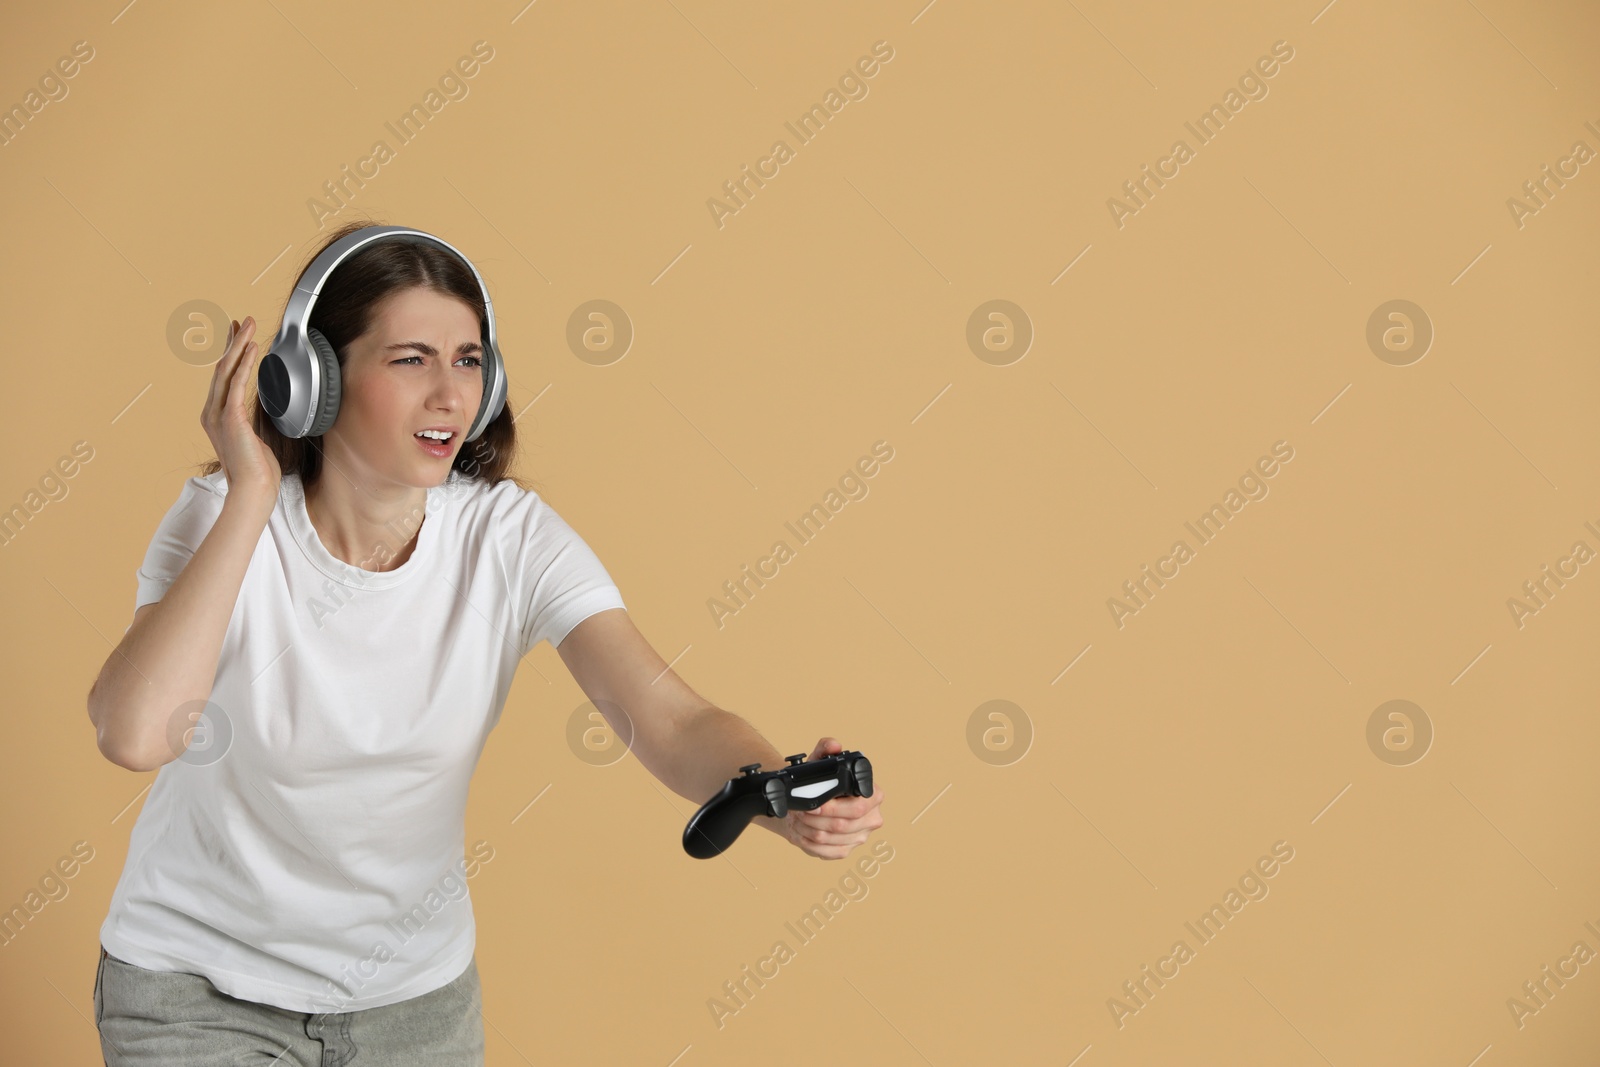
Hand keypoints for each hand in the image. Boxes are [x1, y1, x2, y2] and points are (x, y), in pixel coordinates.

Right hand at [202, 315, 281, 501]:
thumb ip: (248, 425)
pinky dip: (245, 363)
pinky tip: (251, 348)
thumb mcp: (252, 440)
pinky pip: (237, 384)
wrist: (253, 490)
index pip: (222, 378)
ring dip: (238, 345)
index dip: (229, 354)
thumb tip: (254, 420)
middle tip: (240, 320)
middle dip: (231, 342)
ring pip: (227, 371)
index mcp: (216, 417)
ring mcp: (219, 415)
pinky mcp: (231, 419)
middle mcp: (212, 413)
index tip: (237, 336)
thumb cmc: (256, 471)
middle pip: (221, 368)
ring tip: (247, 325)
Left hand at [781, 737, 884, 859]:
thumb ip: (826, 748)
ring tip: (798, 818)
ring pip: (833, 839)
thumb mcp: (820, 761)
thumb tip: (834, 745)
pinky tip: (802, 833)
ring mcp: (861, 836)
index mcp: (874, 795)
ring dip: (810, 829)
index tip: (813, 804)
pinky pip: (828, 852)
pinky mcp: (847, 850)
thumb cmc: (820, 782)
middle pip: (844, 825)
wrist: (811, 802)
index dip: (833, 807)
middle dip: (817, 818)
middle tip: (801, 810)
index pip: (858, 807)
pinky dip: (810, 843)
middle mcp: (872, 817)